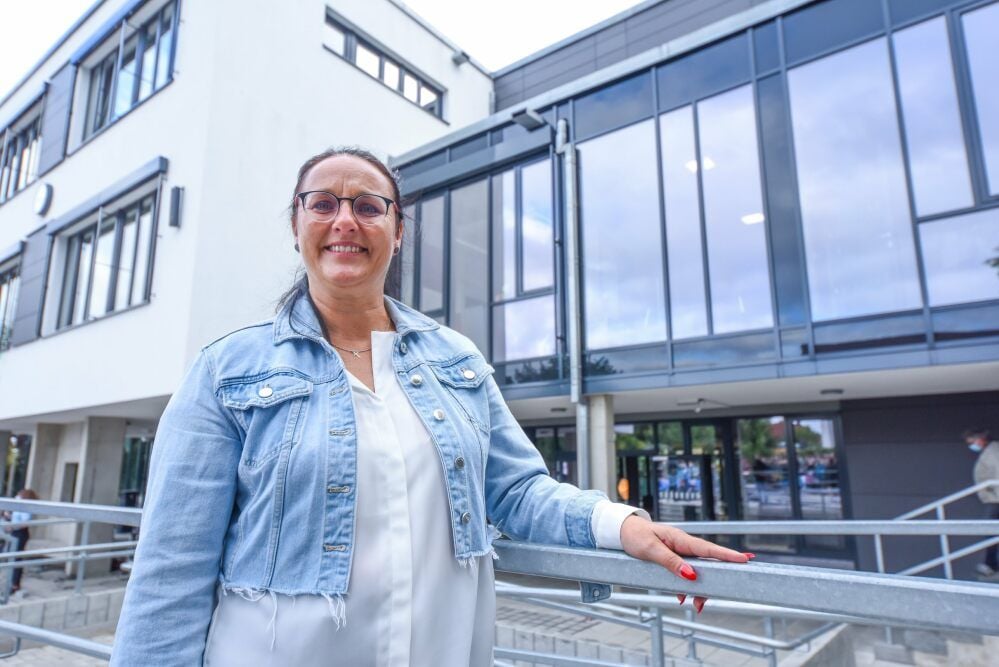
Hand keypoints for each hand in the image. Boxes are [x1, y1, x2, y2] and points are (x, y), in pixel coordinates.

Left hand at [619, 515, 753, 613]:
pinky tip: (682, 597)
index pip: (708, 548)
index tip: (745, 559)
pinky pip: (684, 574)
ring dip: (698, 589)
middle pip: (706, 564)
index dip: (727, 555)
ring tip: (696, 605)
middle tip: (716, 596)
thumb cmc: (635, 536)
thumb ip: (671, 562)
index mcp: (680, 539)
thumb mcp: (651, 550)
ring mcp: (679, 552)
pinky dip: (685, 587)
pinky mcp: (672, 559)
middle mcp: (683, 545)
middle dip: (714, 580)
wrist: (621, 532)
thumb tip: (691, 575)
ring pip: (696, 572)